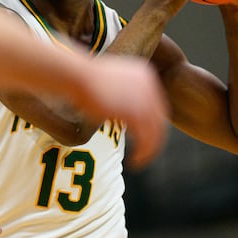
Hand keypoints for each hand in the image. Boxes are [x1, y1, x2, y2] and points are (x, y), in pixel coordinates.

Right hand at [81, 55, 168, 170]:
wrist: (77, 77)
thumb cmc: (83, 78)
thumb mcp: (110, 81)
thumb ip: (122, 91)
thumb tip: (121, 106)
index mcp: (145, 75)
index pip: (157, 104)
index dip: (152, 123)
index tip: (143, 136)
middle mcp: (149, 86)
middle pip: (160, 119)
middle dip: (154, 138)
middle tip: (145, 152)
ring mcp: (144, 100)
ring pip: (156, 132)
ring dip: (150, 149)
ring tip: (140, 160)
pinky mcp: (135, 114)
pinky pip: (147, 139)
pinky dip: (144, 153)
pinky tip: (134, 161)